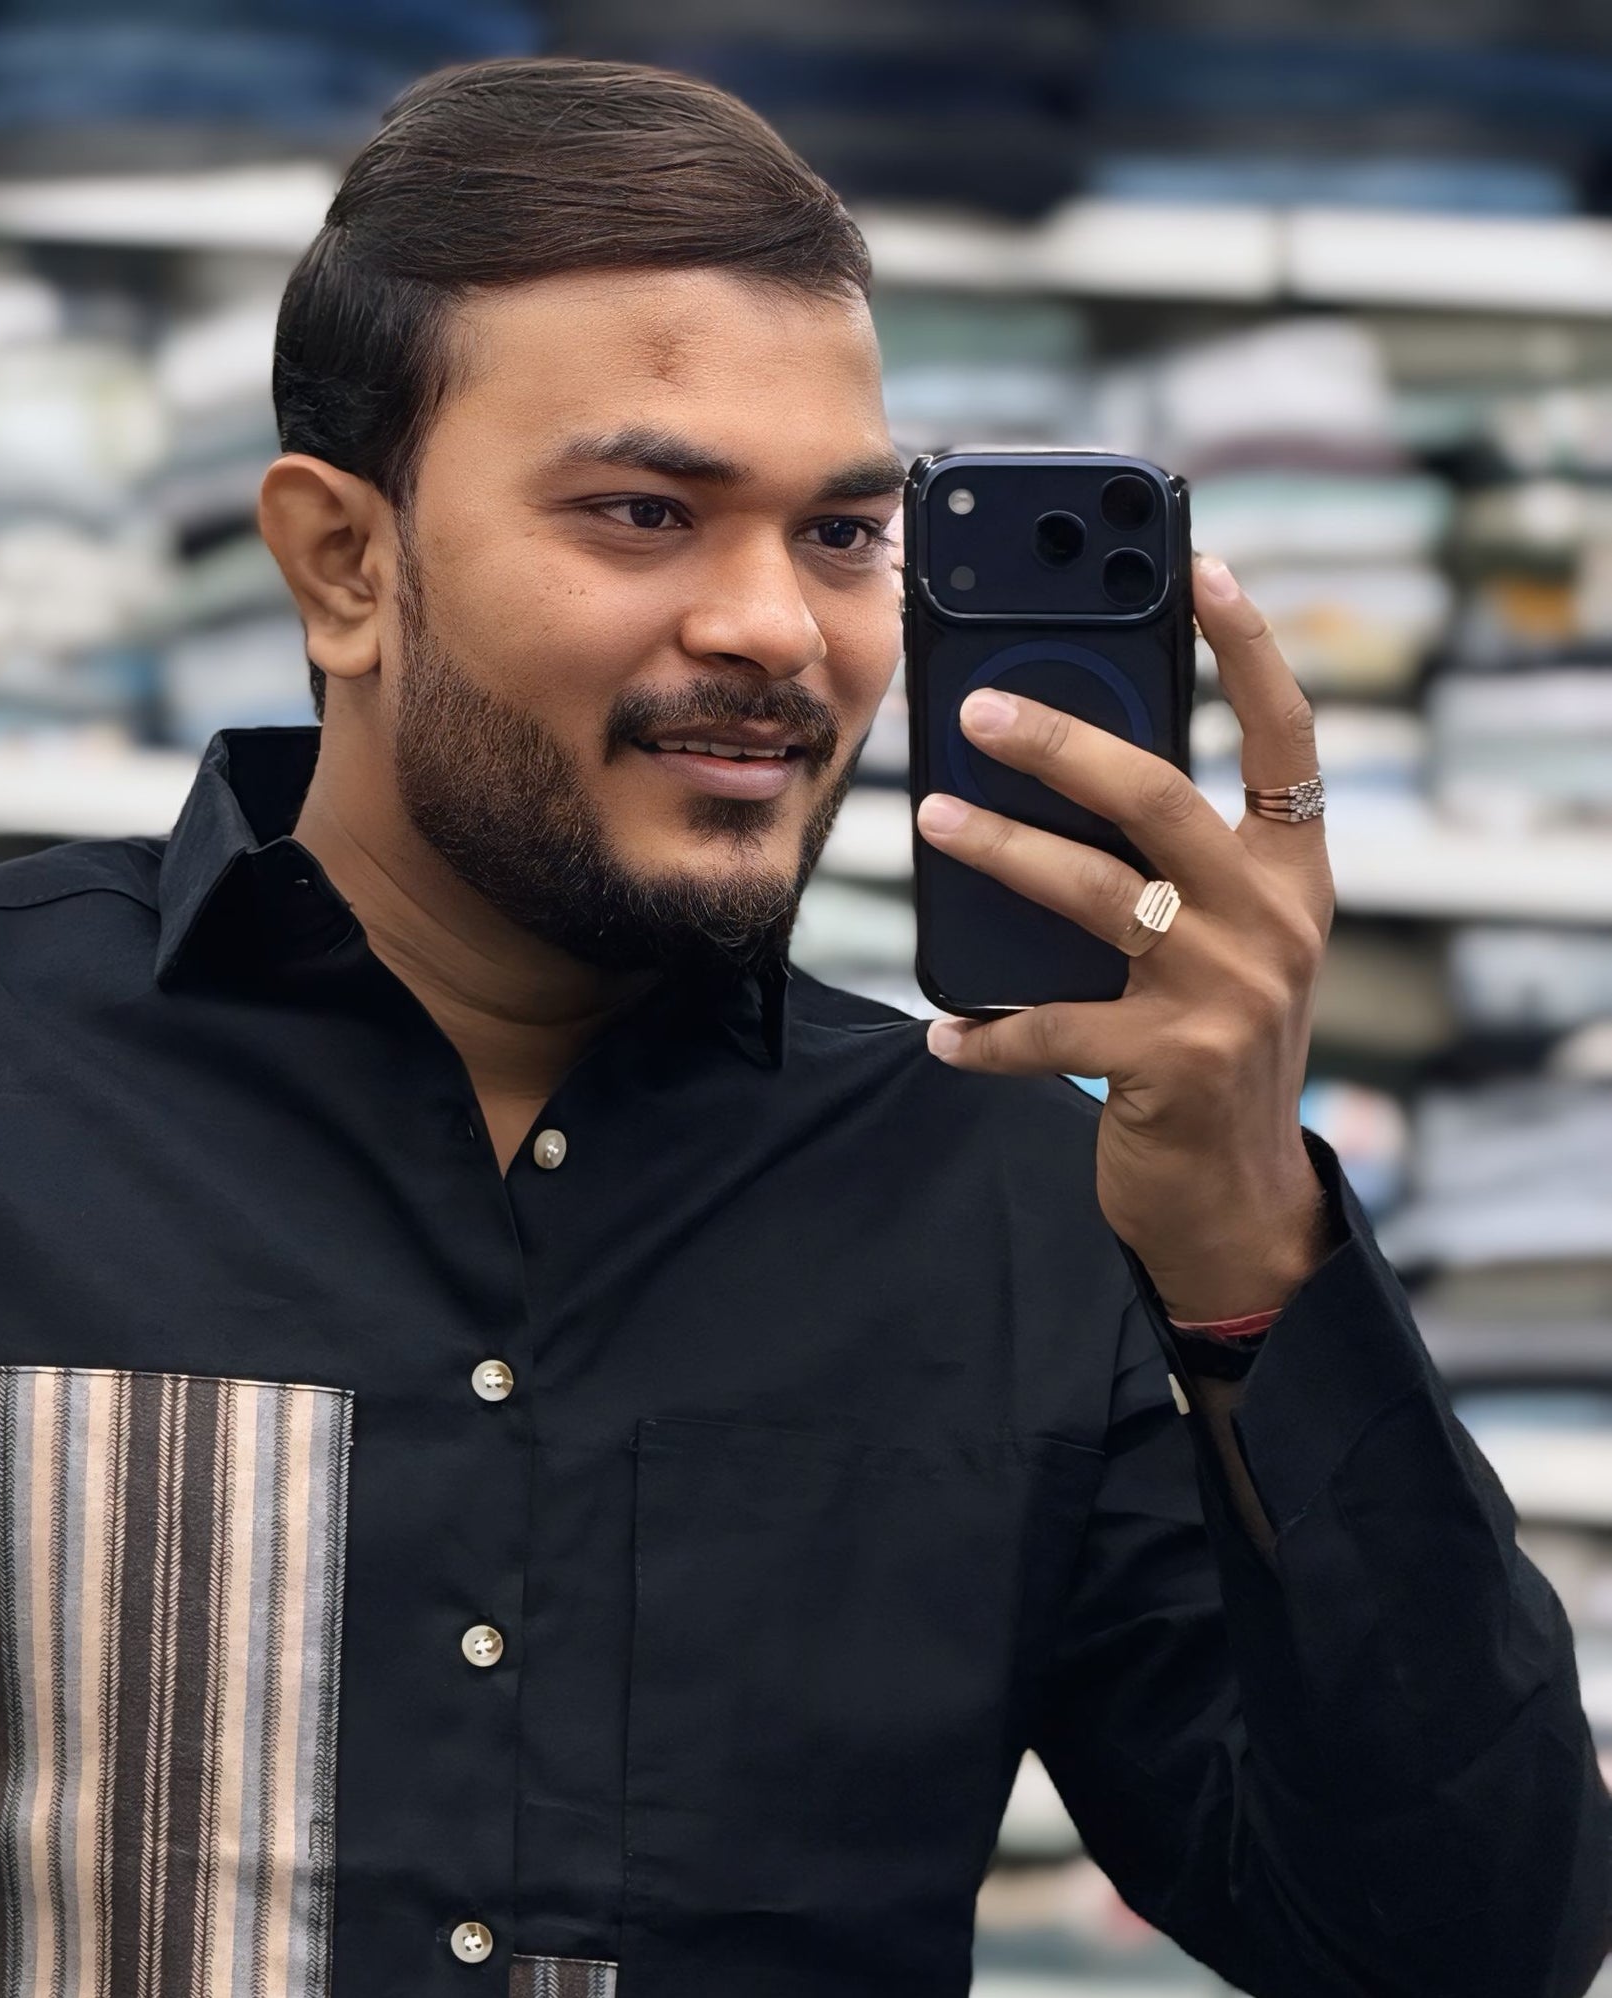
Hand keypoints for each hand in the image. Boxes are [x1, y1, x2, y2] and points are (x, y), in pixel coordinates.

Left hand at [914, 553, 1334, 1324]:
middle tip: (981, 708)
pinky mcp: (1172, 1064)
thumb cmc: (1207, 1054)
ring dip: (1001, 852)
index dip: (1248, 647)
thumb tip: (1065, 777)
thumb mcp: (1219, 948)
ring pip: (1095, 893)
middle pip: (1157, 797)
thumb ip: (1176, 870)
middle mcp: (1274, 920)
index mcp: (1293, 874)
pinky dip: (989, 1032)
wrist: (1238, 1201)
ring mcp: (1227, 992)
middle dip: (1061, 744)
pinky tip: (943, 1032)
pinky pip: (1053, 1028)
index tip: (1199, 568)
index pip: (1285, 736)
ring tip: (932, 818)